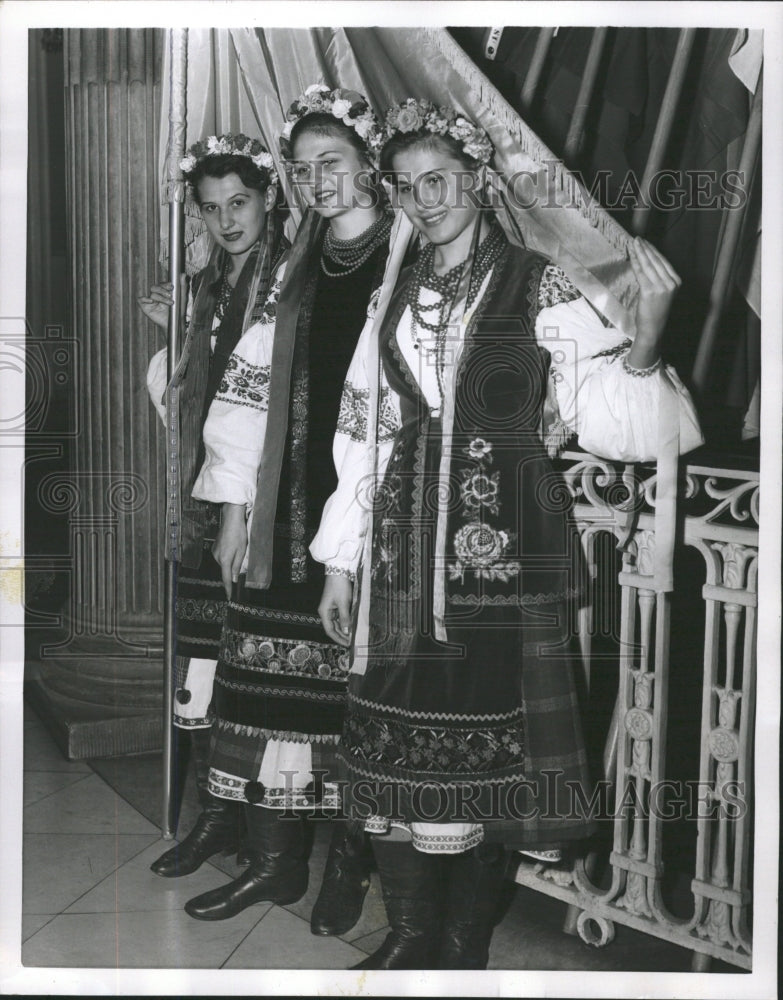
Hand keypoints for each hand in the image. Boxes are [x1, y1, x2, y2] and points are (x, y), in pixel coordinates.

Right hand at [137, 276, 186, 330]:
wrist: (175, 323)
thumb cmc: (178, 311)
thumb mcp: (181, 298)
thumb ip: (182, 286)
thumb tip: (183, 274)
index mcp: (163, 292)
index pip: (161, 284)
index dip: (165, 284)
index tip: (172, 287)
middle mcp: (156, 295)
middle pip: (155, 287)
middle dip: (163, 290)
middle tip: (170, 295)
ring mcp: (150, 301)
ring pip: (152, 293)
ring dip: (161, 297)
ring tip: (169, 303)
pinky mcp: (145, 307)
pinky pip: (140, 299)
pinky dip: (145, 299)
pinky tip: (152, 302)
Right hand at [212, 503, 247, 597]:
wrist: (231, 520)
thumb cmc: (238, 534)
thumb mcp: (242, 551)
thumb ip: (237, 566)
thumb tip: (234, 579)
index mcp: (224, 560)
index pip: (226, 578)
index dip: (228, 588)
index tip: (229, 597)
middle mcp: (217, 557)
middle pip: (226, 570)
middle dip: (232, 570)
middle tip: (241, 558)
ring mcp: (215, 552)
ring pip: (224, 563)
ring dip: (230, 561)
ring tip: (238, 548)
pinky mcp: (214, 548)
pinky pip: (222, 557)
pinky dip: (228, 556)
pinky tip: (232, 547)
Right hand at [318, 574, 353, 646]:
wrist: (339, 571)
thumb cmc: (339, 586)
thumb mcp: (344, 603)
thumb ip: (345, 618)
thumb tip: (346, 632)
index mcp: (324, 612)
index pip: (329, 630)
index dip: (338, 638)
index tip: (347, 644)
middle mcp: (326, 612)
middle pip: (333, 628)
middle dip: (342, 635)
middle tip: (352, 641)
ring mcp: (330, 608)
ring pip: (337, 623)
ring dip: (344, 629)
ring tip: (353, 635)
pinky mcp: (336, 605)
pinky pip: (340, 617)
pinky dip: (345, 622)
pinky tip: (352, 626)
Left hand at [627, 237, 680, 368]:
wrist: (653, 328)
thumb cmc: (655, 312)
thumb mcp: (662, 293)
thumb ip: (658, 279)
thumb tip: (647, 263)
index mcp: (676, 281)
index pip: (663, 261)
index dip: (653, 250)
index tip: (645, 242)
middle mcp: (671, 282)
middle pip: (656, 260)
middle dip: (645, 248)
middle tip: (637, 238)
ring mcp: (662, 286)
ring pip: (648, 264)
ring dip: (640, 252)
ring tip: (633, 243)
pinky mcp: (650, 291)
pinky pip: (641, 273)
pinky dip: (636, 262)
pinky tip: (632, 255)